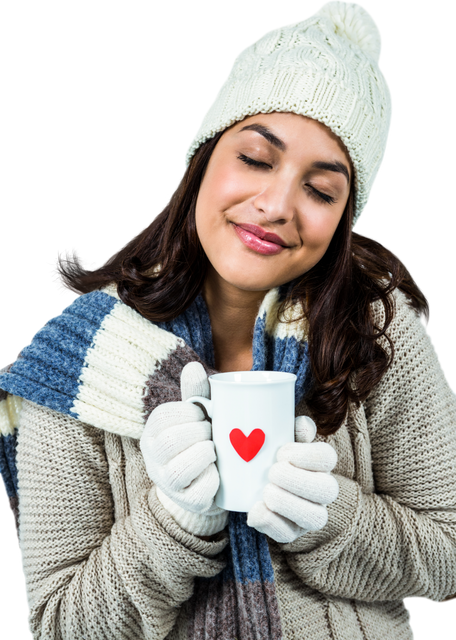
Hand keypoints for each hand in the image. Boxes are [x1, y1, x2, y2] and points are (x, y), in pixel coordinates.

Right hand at [140, 362, 224, 515]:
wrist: (212, 480)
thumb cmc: (202, 439)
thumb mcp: (198, 415)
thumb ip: (195, 393)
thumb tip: (193, 366)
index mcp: (153, 432)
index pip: (164, 416)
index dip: (190, 413)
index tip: (204, 415)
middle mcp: (152, 458)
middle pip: (170, 442)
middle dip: (200, 433)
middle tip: (213, 433)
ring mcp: (167, 483)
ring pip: (180, 469)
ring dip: (205, 454)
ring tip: (215, 451)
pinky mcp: (186, 502)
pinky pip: (199, 492)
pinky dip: (213, 480)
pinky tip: (218, 473)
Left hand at [247, 415, 338, 542]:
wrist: (250, 481)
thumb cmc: (269, 454)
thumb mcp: (280, 437)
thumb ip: (292, 428)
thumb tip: (303, 425)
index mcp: (320, 464)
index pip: (327, 458)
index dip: (306, 455)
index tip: (281, 452)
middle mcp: (322, 491)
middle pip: (328, 490)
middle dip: (298, 481)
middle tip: (272, 472)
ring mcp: (309, 515)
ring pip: (315, 517)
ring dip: (288, 504)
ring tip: (266, 492)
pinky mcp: (291, 533)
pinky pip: (288, 535)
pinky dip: (270, 523)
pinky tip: (256, 510)